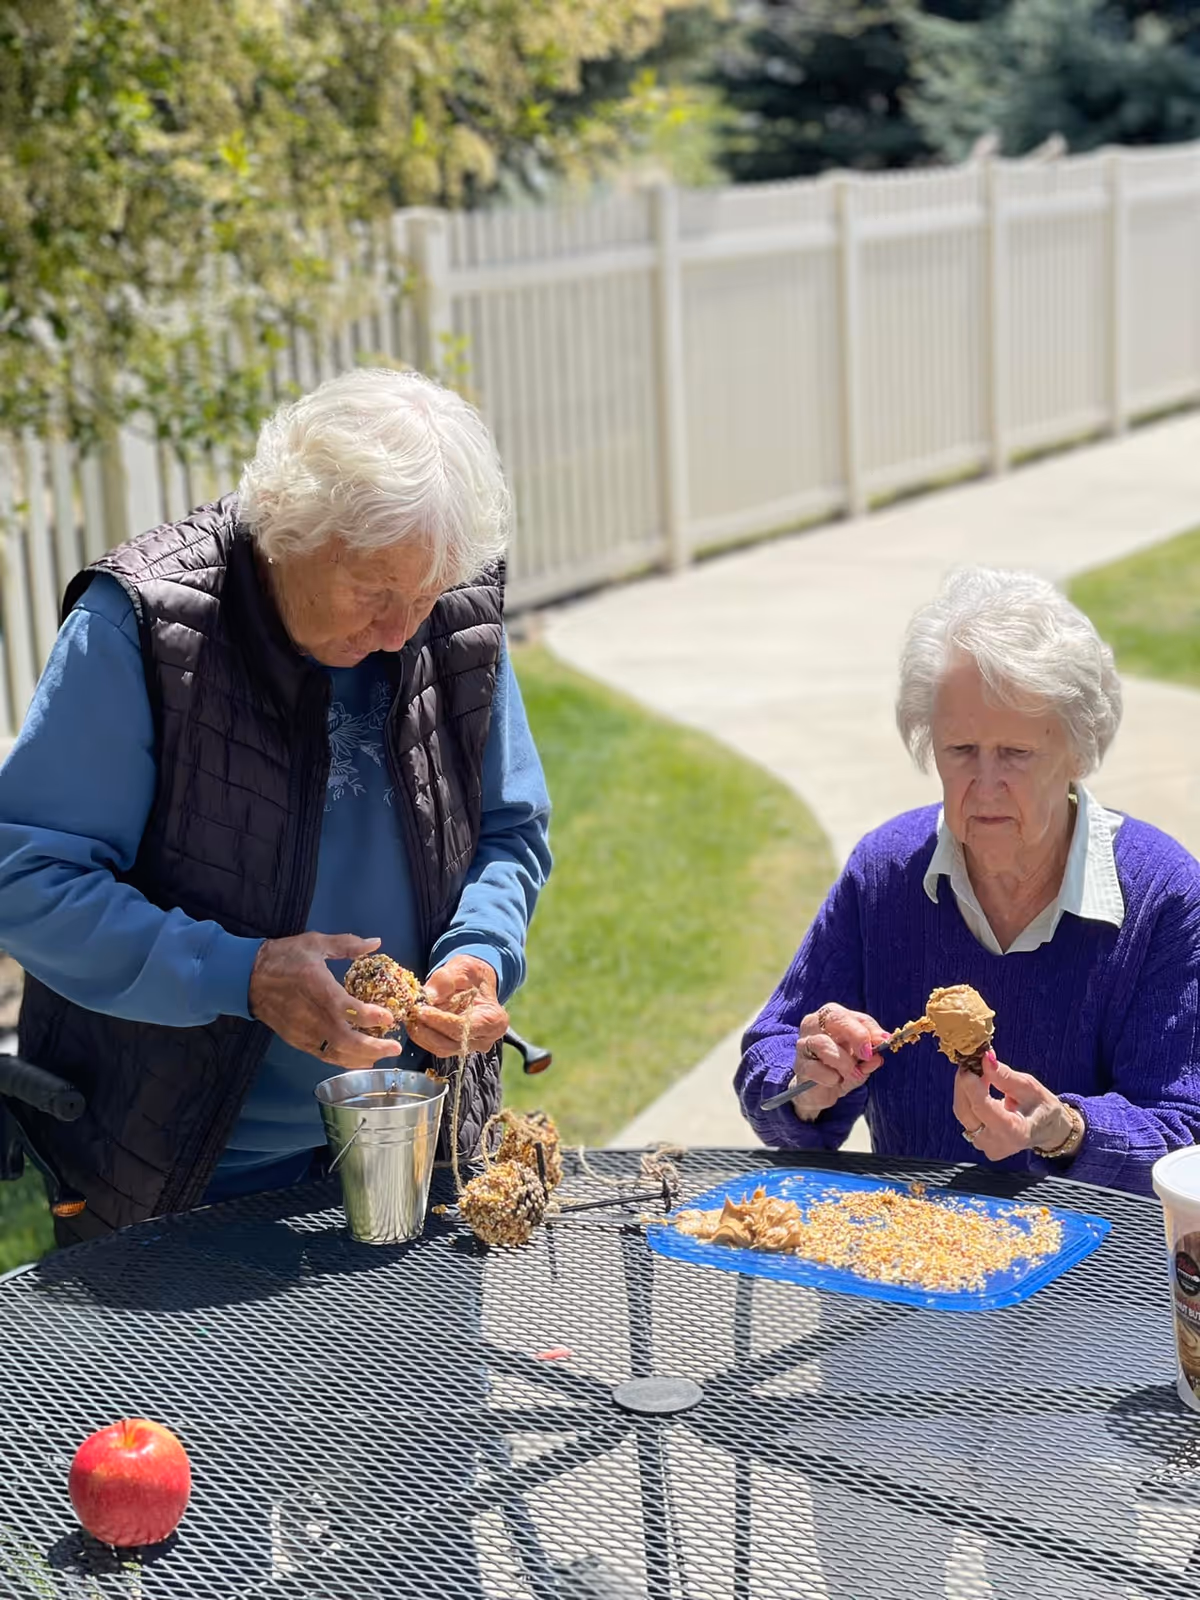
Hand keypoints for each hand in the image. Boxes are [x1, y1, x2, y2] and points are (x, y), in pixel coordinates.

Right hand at [249, 934, 402, 1069]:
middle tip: (394, 1048)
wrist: (247, 977)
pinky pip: (322, 1055)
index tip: (389, 1017)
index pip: (350, 1010)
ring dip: (360, 1058)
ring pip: (336, 1053)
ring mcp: (303, 1031)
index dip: (373, 1017)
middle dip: (374, 1047)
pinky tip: (356, 1058)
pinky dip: (341, 1060)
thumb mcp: (316, 943)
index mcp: (319, 989)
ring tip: (380, 1056)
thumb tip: (376, 942)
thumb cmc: (284, 957)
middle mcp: (313, 1016)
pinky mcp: (296, 1040)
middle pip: (347, 1040)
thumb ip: (347, 945)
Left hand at [407, 954, 508, 1059]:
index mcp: (494, 1020)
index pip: (463, 1027)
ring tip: (410, 1015)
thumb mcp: (463, 968)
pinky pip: (436, 1046)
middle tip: (410, 1013)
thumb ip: (446, 979)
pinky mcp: (456, 1047)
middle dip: (427, 1028)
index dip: (440, 1021)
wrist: (476, 983)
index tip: (421, 1010)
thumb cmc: (473, 975)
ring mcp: (470, 1046)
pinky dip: (423, 1035)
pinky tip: (415, 1021)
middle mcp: (485, 1039)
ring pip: (441, 1048)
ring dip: (421, 1033)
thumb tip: (427, 995)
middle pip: (450, 1042)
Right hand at [787, 1003, 889, 1121]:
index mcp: (831, 1017)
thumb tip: (878, 1057)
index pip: (852, 1015)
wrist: (819, 1090)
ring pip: (823, 1043)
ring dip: (844, 1062)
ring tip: (854, 1074)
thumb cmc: (841, 1067)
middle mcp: (814, 1024)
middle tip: (867, 1054)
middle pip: (834, 1017)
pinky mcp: (799, 1065)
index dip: (869, 1028)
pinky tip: (835, 1081)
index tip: (884, 1041)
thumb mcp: (861, 1062)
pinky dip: (830, 1077)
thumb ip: (870, 1057)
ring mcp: (803, 1043)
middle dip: (856, 1034)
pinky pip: (814, 1068)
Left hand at [953, 1050, 1073, 1160]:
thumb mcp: (1030, 1088)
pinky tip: (976, 1084)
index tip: (968, 1064)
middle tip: (970, 1061)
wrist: (1046, 1129)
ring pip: (962, 1112)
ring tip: (976, 1070)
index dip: (972, 1085)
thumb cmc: (1041, 1106)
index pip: (983, 1108)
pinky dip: (967, 1097)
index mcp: (1015, 1132)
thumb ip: (1006, 1076)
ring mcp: (984, 1145)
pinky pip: (965, 1115)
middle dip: (965, 1083)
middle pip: (966, 1110)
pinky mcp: (978, 1141)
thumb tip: (985, 1058)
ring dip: (965, 1088)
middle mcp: (995, 1143)